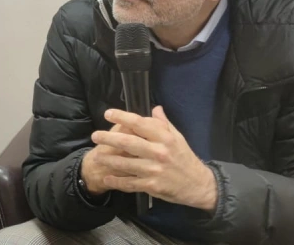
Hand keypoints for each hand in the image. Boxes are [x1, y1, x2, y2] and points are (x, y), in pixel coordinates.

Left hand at [90, 107, 216, 211]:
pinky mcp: (152, 186)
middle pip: (128, 142)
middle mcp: (159, 152)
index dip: (122, 117)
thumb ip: (164, 124)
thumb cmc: (185, 158)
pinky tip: (106, 177)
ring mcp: (154, 170)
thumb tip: (155, 108)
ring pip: (125, 163)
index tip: (108, 114)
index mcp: (165, 138)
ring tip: (97, 155)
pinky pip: (130, 183)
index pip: (140, 124)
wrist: (199, 184)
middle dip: (108, 138)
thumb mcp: (178, 138)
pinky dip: (117, 181)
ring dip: (108, 159)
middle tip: (95, 136)